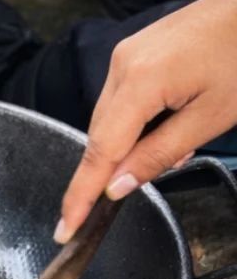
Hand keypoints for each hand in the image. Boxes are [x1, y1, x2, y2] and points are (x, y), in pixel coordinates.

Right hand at [55, 0, 236, 243]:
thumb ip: (159, 154)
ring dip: (125, 145)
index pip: (100, 151)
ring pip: (109, 118)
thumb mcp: (212, 117)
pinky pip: (120, 98)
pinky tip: (163, 127)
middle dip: (107, 171)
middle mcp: (121, 65)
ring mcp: (125, 55)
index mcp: (140, 81)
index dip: (81, 194)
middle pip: (100, 135)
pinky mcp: (134, 51)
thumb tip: (118, 187)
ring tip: (166, 153)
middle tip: (111, 204)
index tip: (65, 227)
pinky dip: (132, 122)